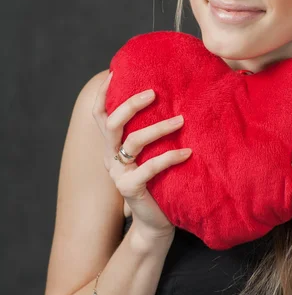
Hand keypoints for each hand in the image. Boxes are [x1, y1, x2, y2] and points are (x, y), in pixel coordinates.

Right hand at [92, 71, 191, 243]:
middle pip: (112, 123)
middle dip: (131, 105)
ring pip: (133, 142)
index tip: (114, 72)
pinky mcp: (130, 189)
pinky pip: (150, 168)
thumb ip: (148, 131)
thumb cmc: (158, 181)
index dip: (103, 94)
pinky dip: (170, 157)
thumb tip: (167, 96)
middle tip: (154, 92)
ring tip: (182, 120)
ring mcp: (118, 174)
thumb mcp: (149, 153)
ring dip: (159, 128)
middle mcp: (110, 157)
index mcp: (112, 145)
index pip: (100, 115)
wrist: (155, 222)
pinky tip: (188, 151)